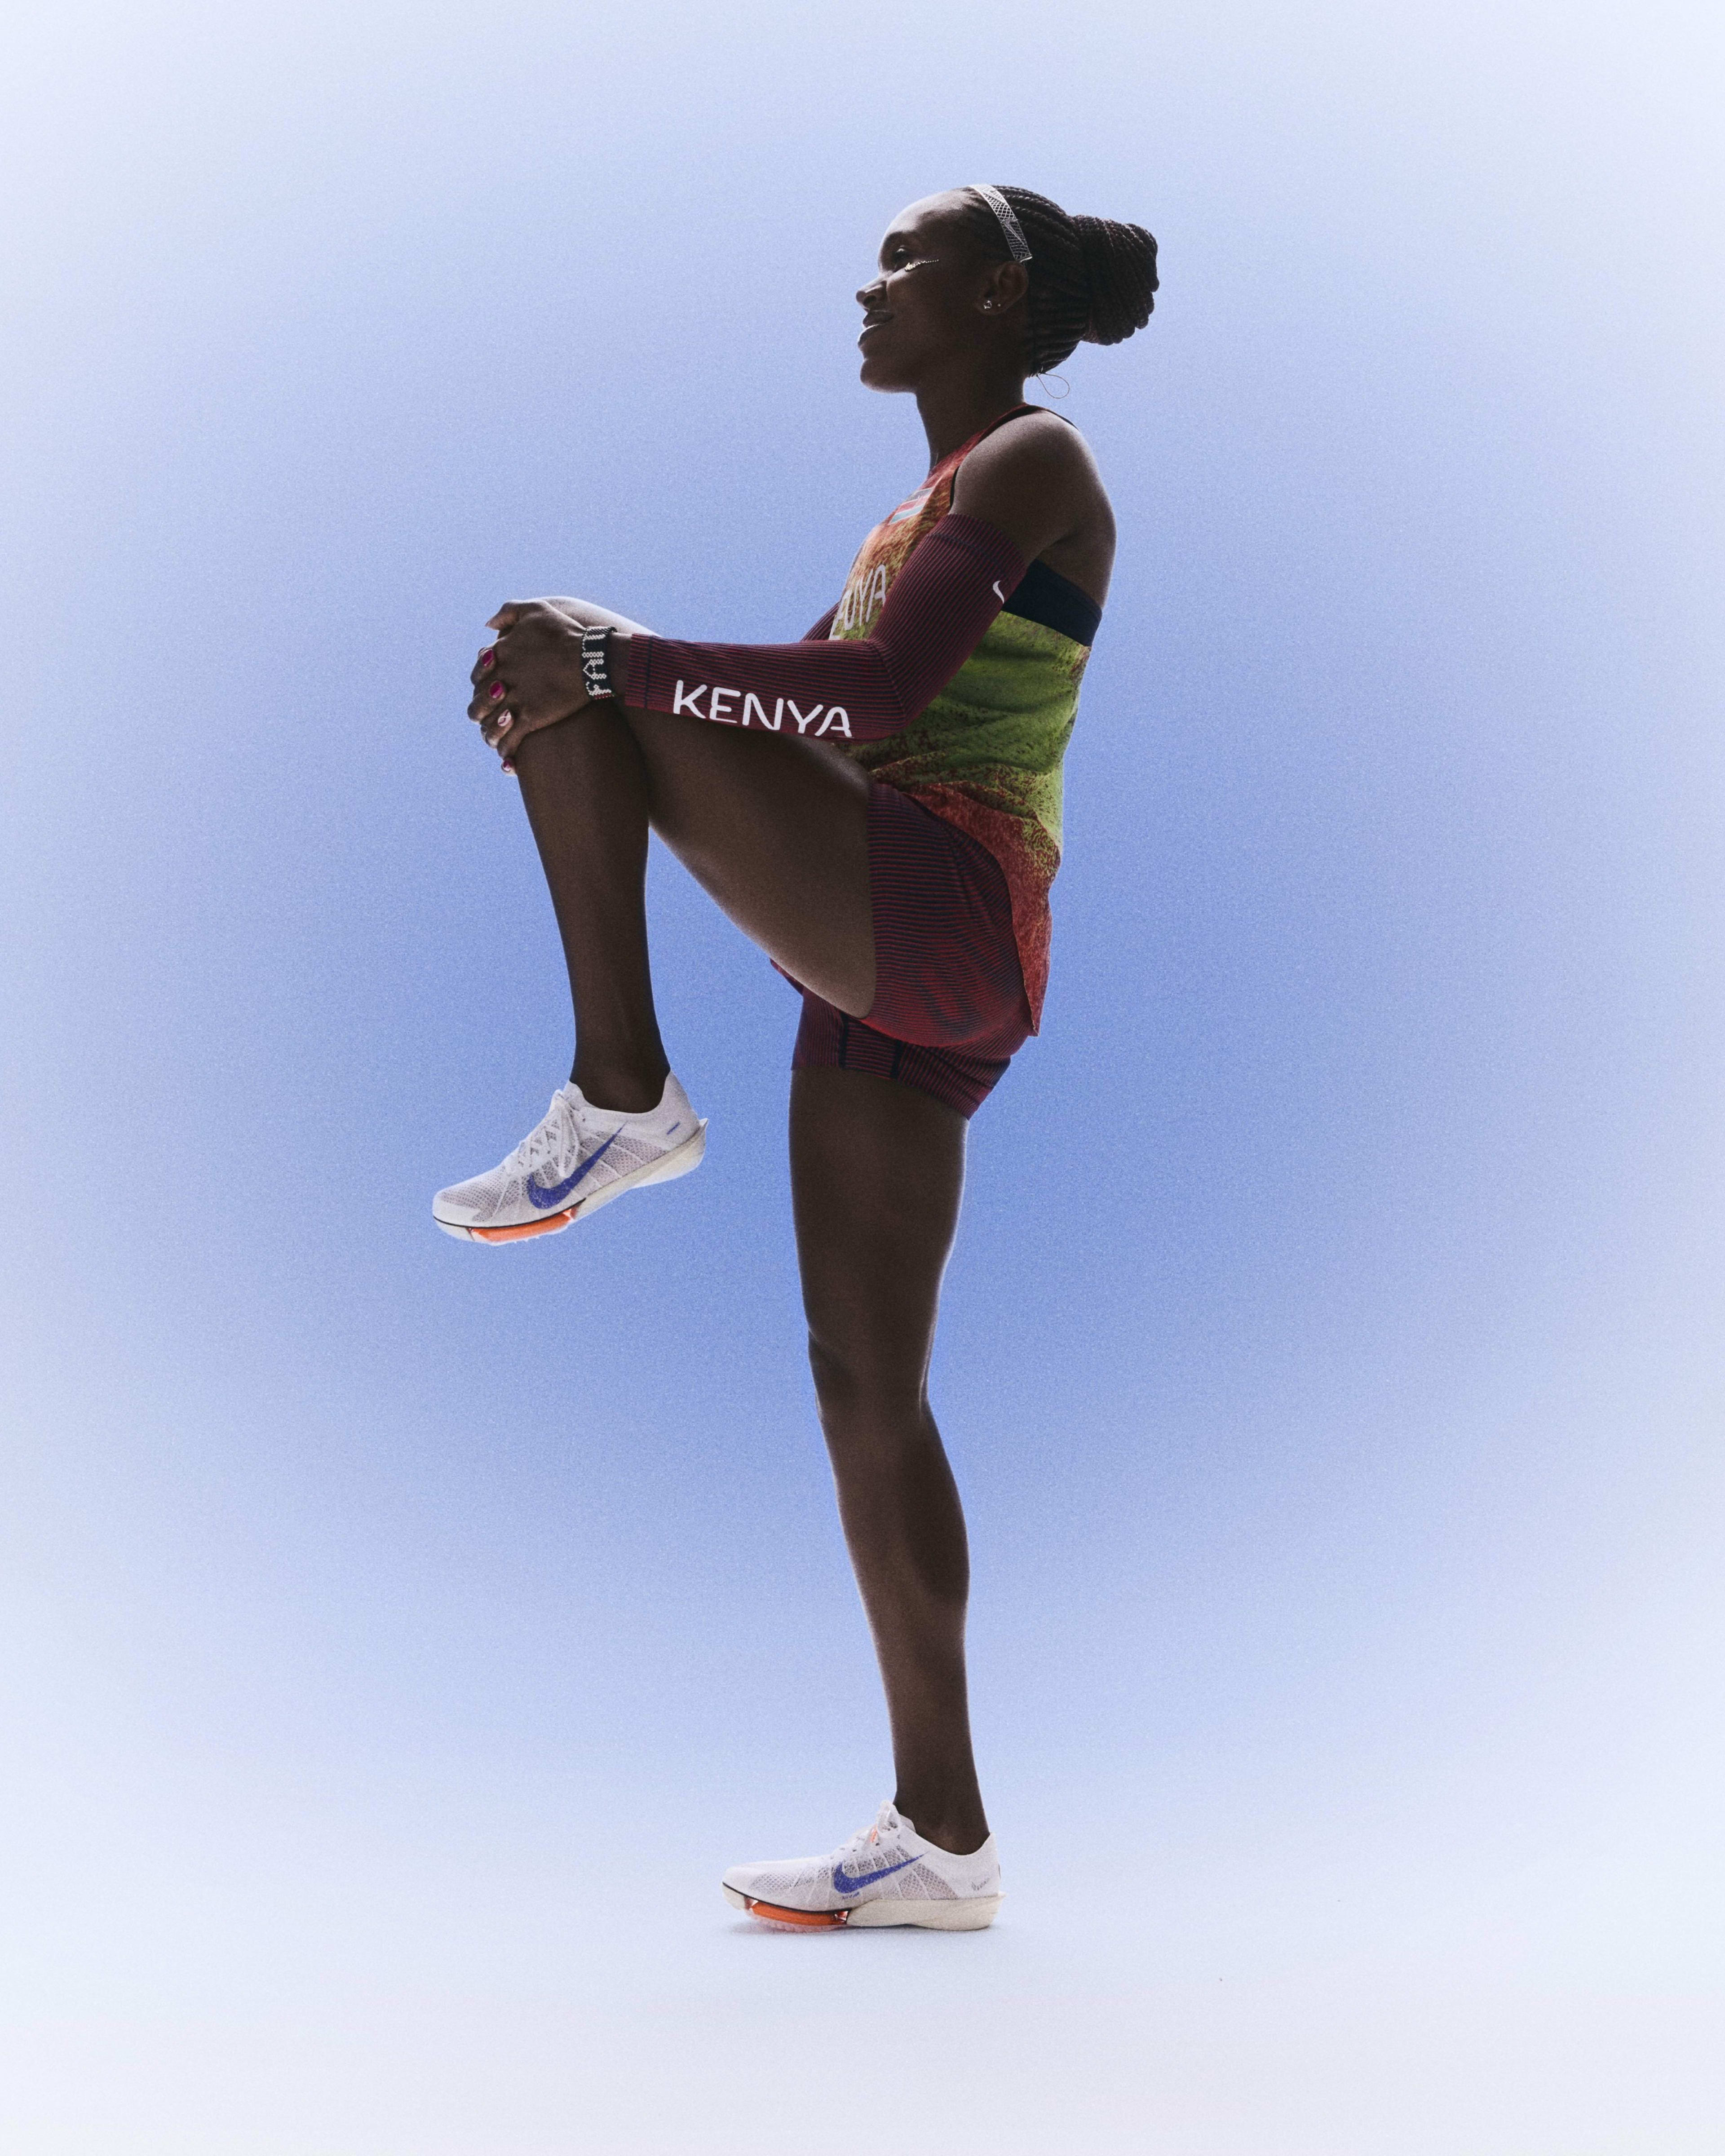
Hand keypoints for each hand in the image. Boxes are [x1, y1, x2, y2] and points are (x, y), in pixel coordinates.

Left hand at [467, 600, 591, 763]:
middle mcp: (502, 678)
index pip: (477, 675)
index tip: (493, 690)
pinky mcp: (531, 717)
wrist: (592, 656)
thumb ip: (508, 612)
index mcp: (499, 655)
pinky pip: (510, 740)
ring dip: (491, 735)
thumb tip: (487, 626)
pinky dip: (506, 752)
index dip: (482, 685)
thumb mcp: (535, 610)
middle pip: (478, 703)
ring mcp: (516, 699)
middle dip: (481, 712)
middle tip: (491, 717)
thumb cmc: (565, 632)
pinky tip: (509, 759)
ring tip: (497, 741)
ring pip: (490, 726)